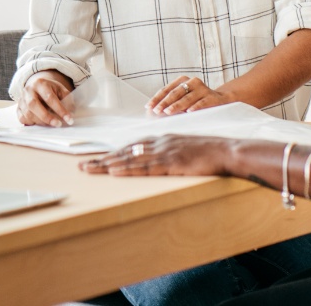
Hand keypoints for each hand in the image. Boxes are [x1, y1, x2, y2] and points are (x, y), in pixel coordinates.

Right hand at [18, 70, 74, 126]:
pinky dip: (32, 123)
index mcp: (40, 83)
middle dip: (47, 117)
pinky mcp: (18, 108)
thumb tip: (71, 113)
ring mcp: (21, 99)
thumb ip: (67, 100)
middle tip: (58, 124)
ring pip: (28, 113)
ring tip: (52, 124)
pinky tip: (41, 123)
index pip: (49, 97)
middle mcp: (28, 90)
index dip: (60, 109)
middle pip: (33, 105)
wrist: (38, 86)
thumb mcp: (61, 90)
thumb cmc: (51, 90)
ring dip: (41, 122)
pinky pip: (23, 118)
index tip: (69, 119)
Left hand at [79, 135, 232, 175]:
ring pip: (130, 158)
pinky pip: (144, 167)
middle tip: (83, 166)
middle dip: (103, 159)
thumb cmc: (210, 153)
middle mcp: (160, 142)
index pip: (132, 147)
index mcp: (163, 139)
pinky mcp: (171, 162)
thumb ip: (171, 153)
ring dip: (107, 164)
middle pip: (125, 151)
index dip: (114, 154)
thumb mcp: (187, 149)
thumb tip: (158, 161)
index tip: (98, 160)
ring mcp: (164, 152)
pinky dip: (127, 169)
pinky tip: (114, 171)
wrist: (228, 151)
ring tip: (89, 170)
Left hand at [146, 76, 230, 114]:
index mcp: (183, 80)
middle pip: (175, 93)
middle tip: (157, 111)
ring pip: (187, 98)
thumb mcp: (183, 99)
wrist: (221, 100)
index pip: (167, 90)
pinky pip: (202, 102)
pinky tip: (189, 112)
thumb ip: (170, 103)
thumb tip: (153, 111)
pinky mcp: (212, 97)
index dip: (157, 98)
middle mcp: (192, 82)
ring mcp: (203, 89)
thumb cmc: (196, 101)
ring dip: (177, 105)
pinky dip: (195, 107)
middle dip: (165, 103)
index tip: (149, 107)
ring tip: (168, 112)